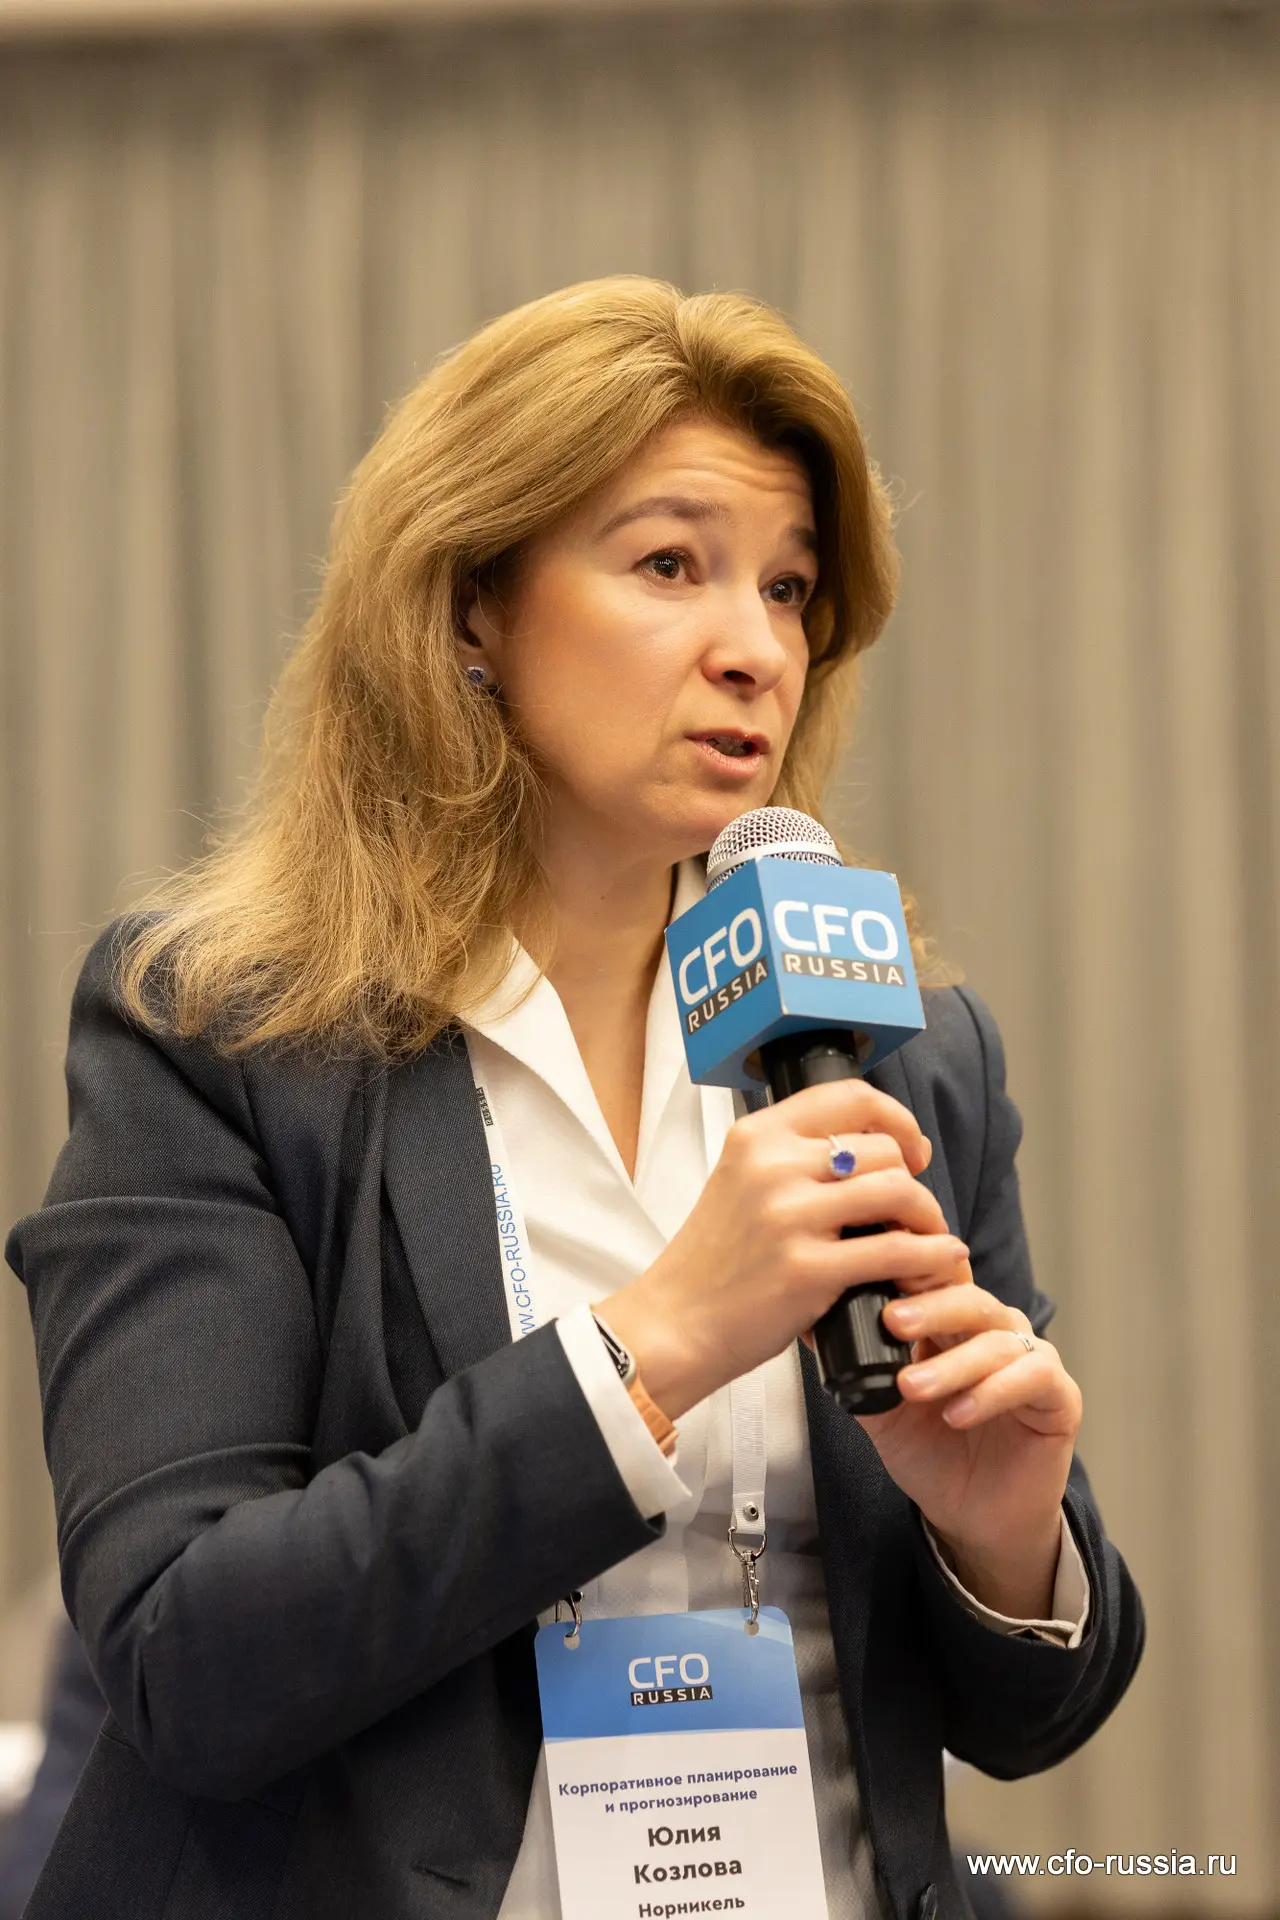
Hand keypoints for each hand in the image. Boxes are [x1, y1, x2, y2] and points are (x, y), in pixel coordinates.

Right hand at [599, 1081, 967, 1420]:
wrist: (674, 1324)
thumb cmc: (712, 1263)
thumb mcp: (739, 1184)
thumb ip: (791, 1160)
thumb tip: (868, 1150)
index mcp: (757, 1137)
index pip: (851, 1097)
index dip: (897, 1120)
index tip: (911, 1150)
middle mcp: (772, 1165)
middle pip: (882, 1148)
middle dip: (914, 1179)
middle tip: (916, 1210)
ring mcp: (789, 1217)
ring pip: (897, 1191)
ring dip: (928, 1215)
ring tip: (930, 1236)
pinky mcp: (807, 1269)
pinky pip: (895, 1251)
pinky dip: (931, 1256)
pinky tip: (941, 1262)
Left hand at [865, 1280, 1082, 1618]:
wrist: (975, 1519)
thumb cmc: (934, 1456)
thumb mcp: (882, 1412)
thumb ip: (856, 1371)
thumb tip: (809, 1330)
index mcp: (953, 1326)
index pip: (937, 1282)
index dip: (911, 1273)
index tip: (874, 1277)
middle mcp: (995, 1333)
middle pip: (968, 1298)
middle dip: (928, 1306)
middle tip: (891, 1320)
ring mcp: (1031, 1359)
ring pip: (996, 1339)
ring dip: (952, 1362)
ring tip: (912, 1386)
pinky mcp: (1060, 1396)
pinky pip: (1033, 1377)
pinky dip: (992, 1391)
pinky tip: (958, 1412)